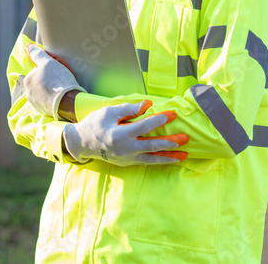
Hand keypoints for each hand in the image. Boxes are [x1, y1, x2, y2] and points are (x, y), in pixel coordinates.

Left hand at [19, 44, 84, 119]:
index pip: (34, 71)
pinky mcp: (44, 112)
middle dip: (46, 80)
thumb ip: (37, 54)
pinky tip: (61, 96)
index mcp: (27, 81)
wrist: (68, 101)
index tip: (53, 69)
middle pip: (38, 83)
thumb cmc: (57, 79)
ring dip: (49, 90)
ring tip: (61, 87)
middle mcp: (29, 94)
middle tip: (58, 78)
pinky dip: (53, 99)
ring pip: (42, 93)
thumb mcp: (48, 62)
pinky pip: (48, 102)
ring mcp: (36, 104)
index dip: (44, 69)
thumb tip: (28, 47)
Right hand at [62, 100, 188, 166]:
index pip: (144, 126)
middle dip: (170, 142)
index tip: (172, 114)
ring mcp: (127, 158)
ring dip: (169, 156)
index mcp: (120, 134)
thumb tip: (148, 105)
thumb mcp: (109, 112)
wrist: (82, 143)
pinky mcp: (128, 163)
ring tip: (184, 155)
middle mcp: (125, 148)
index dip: (159, 120)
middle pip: (152, 145)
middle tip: (185, 138)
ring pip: (152, 158)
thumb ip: (129, 109)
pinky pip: (147, 162)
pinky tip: (172, 159)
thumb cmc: (96, 124)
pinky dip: (160, 161)